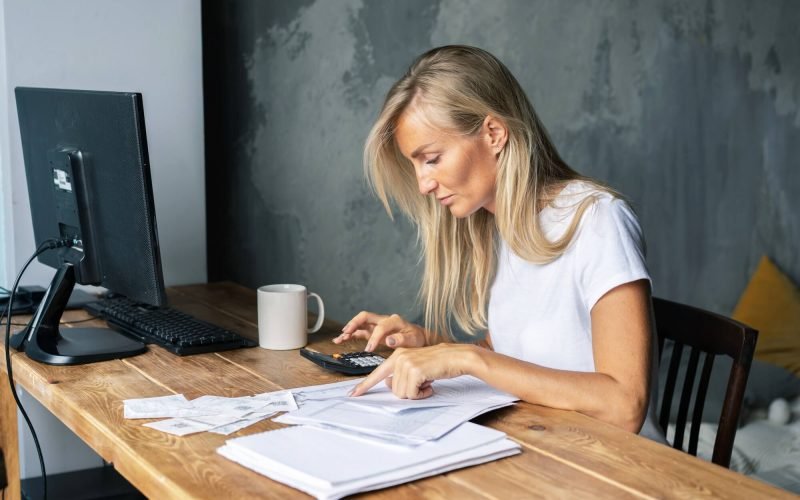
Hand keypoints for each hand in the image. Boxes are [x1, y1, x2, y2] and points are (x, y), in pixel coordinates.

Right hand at [332, 311, 426, 350]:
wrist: (418, 338)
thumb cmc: (416, 339)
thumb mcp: (414, 340)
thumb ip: (402, 340)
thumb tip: (389, 340)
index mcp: (394, 321)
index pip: (380, 327)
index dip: (374, 338)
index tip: (369, 350)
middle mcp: (384, 320)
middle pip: (365, 316)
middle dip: (354, 323)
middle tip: (346, 332)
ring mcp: (378, 325)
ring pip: (360, 323)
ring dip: (349, 329)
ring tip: (339, 338)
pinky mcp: (374, 331)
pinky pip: (360, 331)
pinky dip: (351, 334)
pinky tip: (342, 339)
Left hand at [349, 344, 475, 398]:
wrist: (455, 357)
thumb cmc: (438, 364)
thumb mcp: (416, 367)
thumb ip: (400, 375)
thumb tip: (391, 385)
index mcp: (397, 355)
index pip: (376, 373)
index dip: (364, 386)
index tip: (353, 394)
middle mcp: (398, 357)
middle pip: (394, 389)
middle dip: (409, 392)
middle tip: (422, 383)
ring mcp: (406, 363)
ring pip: (402, 393)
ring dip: (416, 393)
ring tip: (426, 381)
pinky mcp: (414, 370)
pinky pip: (412, 393)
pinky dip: (422, 393)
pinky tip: (430, 383)